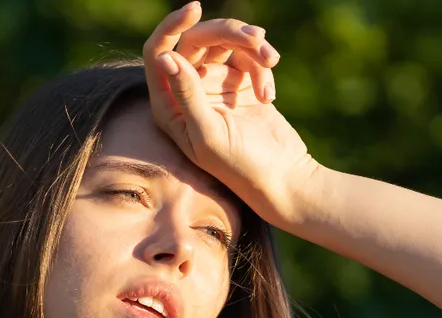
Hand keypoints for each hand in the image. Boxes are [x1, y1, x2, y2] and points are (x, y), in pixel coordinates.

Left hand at [143, 3, 317, 227]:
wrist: (282, 177)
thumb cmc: (239, 165)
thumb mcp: (208, 132)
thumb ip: (187, 94)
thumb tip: (165, 57)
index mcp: (168, 106)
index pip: (158, 53)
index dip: (172, 27)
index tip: (197, 9)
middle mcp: (187, 93)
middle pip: (197, 41)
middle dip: (227, 33)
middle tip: (257, 38)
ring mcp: (215, 87)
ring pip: (226, 44)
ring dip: (251, 47)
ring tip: (272, 60)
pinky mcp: (241, 84)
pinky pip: (248, 57)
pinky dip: (262, 69)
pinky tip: (269, 97)